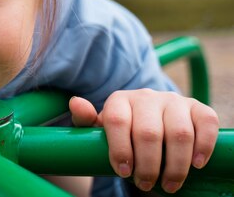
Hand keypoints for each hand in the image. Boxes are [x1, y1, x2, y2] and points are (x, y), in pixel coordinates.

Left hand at [70, 89, 218, 193]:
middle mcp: (146, 96)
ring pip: (179, 133)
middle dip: (147, 165)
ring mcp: (173, 100)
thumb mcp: (100, 129)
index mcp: (119, 100)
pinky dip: (203, 147)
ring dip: (175, 165)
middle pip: (148, 132)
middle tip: (144, 184)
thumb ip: (85, 121)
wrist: (152, 122)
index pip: (117, 122)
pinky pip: (205, 124)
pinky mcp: (197, 107)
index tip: (123, 172)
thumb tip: (76, 103)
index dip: (120, 150)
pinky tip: (195, 165)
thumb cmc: (122, 131)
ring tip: (168, 184)